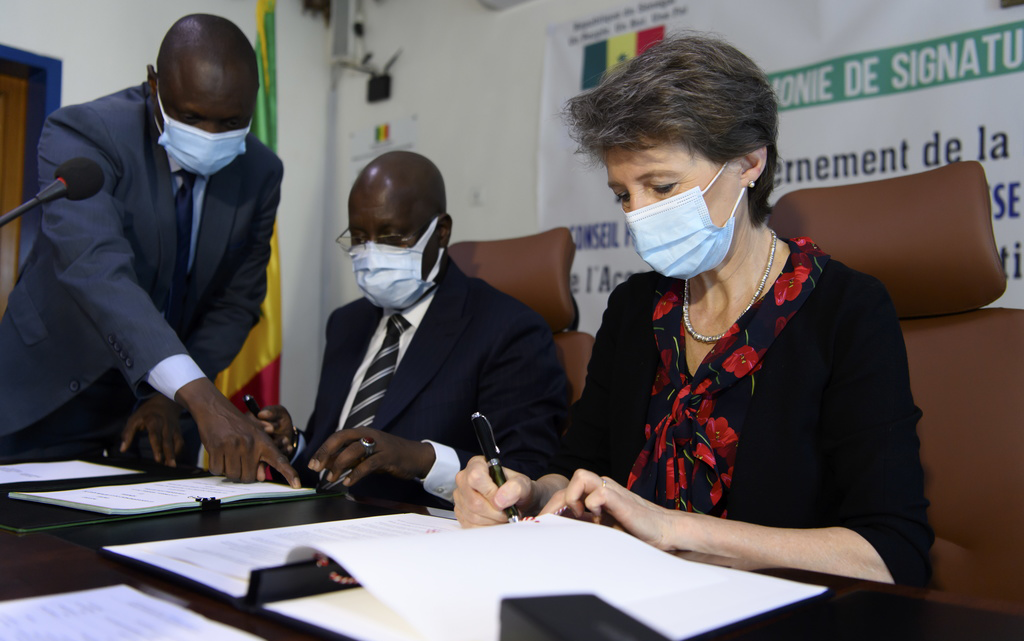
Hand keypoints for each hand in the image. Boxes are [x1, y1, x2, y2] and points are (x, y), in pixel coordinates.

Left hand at [120, 394, 183, 466]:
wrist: (166, 401)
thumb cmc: (147, 412)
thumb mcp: (134, 419)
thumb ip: (127, 434)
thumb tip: (123, 449)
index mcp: (153, 421)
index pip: (156, 436)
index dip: (157, 448)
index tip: (158, 459)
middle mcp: (165, 425)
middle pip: (168, 442)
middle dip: (169, 454)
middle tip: (169, 466)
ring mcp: (173, 428)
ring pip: (176, 442)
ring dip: (175, 454)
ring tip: (171, 466)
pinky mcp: (178, 431)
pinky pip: (180, 442)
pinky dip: (178, 451)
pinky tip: (174, 459)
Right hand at [174, 378, 300, 487]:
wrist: (215, 409)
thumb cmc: (236, 425)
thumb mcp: (254, 434)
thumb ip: (260, 455)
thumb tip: (260, 477)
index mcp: (263, 441)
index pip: (279, 460)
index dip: (289, 473)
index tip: (297, 485)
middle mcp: (250, 444)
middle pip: (249, 477)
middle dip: (243, 474)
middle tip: (238, 461)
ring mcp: (233, 446)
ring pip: (233, 475)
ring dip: (229, 471)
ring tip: (228, 456)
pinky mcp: (217, 447)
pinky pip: (217, 470)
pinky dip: (217, 467)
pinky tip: (218, 454)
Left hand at [308, 428, 434, 485]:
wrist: (416, 456)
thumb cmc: (389, 456)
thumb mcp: (367, 456)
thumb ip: (349, 459)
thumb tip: (327, 465)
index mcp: (362, 433)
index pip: (338, 436)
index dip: (323, 449)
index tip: (313, 463)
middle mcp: (369, 435)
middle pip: (342, 438)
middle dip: (326, 452)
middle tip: (316, 467)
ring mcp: (379, 444)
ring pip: (354, 450)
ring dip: (339, 464)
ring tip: (331, 477)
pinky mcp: (388, 456)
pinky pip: (369, 464)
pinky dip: (356, 473)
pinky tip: (348, 482)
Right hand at [453, 455, 535, 527]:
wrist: (516, 502)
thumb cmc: (517, 490)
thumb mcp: (524, 484)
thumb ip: (516, 487)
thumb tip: (500, 499)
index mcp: (477, 464)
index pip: (476, 477)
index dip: (490, 492)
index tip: (503, 500)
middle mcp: (464, 479)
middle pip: (474, 501)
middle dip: (495, 511)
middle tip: (508, 511)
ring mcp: (460, 497)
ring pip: (472, 515)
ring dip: (492, 521)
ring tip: (503, 516)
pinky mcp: (460, 512)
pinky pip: (470, 526)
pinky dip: (487, 527)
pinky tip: (495, 521)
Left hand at [540, 470, 675, 549]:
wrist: (663, 531)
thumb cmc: (636, 532)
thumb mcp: (603, 531)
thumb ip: (585, 528)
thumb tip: (559, 538)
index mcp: (595, 496)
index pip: (564, 495)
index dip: (550, 510)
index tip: (540, 527)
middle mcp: (601, 489)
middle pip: (567, 485)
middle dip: (553, 506)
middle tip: (547, 525)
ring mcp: (611, 491)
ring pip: (581, 476)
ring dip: (573, 496)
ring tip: (577, 516)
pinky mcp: (621, 499)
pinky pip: (599, 492)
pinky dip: (592, 505)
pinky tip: (597, 519)